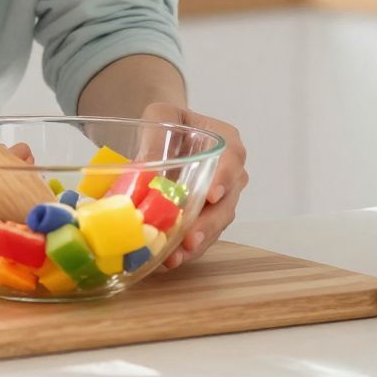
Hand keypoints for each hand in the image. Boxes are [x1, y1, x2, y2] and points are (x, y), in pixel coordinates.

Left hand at [141, 102, 247, 269]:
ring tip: (175, 258)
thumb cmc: (168, 121)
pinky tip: (167, 260)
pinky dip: (186, 250)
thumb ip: (155, 136)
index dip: (225, 178)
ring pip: (216, 225)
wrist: (164, 137)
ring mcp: (219, 199)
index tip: (211, 196)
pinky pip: (201, 236)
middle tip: (190, 238)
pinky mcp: (204, 217)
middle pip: (227, 201)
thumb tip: (144, 166)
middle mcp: (229, 173)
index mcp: (225, 141)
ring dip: (197, 243)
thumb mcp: (160, 115)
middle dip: (209, 223)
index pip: (233, 158)